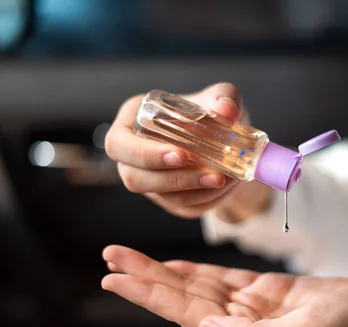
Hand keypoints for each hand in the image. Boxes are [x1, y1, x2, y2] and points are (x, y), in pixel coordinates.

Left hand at [100, 245, 347, 326]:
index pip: (185, 314)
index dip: (149, 293)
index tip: (115, 276)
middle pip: (183, 298)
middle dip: (145, 277)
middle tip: (110, 257)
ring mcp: (254, 309)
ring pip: (198, 287)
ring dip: (164, 272)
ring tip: (130, 258)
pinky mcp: (268, 293)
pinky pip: (223, 280)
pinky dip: (197, 272)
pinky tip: (177, 267)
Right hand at [104, 83, 270, 219]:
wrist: (224, 137)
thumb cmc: (209, 110)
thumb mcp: (219, 96)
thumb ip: (223, 97)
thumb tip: (227, 110)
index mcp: (132, 120)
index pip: (118, 144)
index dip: (144, 154)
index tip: (180, 155)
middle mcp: (133, 154)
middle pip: (134, 179)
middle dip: (175, 180)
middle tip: (213, 176)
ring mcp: (149, 180)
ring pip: (164, 196)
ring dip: (199, 190)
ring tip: (228, 177)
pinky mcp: (169, 199)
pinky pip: (184, 206)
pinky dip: (208, 198)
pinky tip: (227, 185)